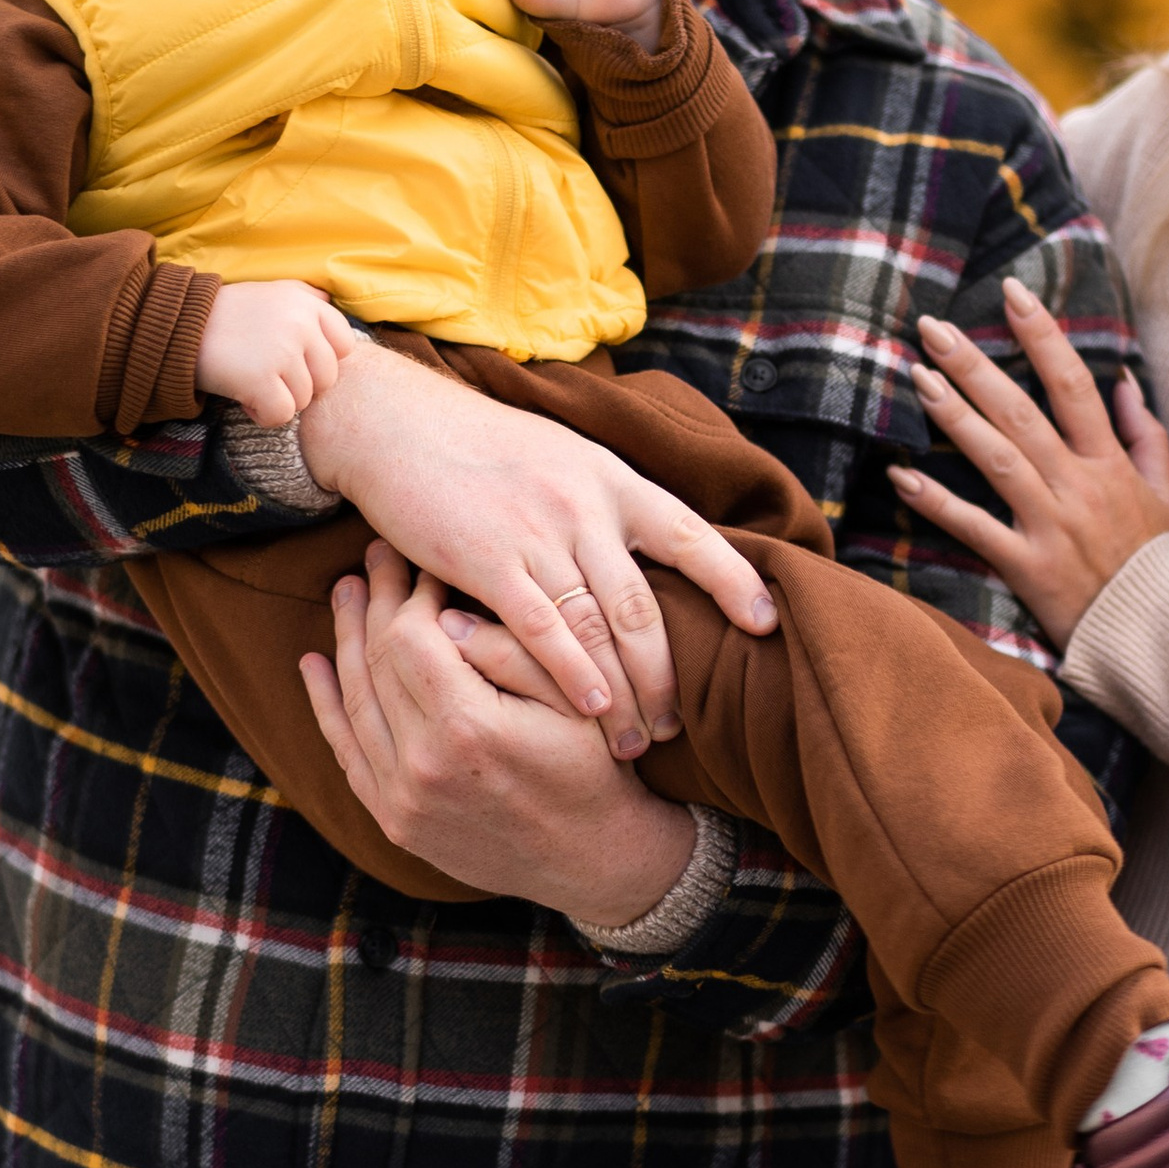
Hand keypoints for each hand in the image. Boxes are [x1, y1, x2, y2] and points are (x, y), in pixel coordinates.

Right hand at [192, 276, 355, 429]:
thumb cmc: (228, 313)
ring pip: (304, 401)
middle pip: (327, 379)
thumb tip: (330, 303)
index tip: (294, 361)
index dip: (321, 361)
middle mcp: (300, 325)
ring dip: (278, 400)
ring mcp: (282, 352)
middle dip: (299, 385)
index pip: (344, 346)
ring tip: (251, 380)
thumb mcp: (271, 291)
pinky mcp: (261, 379)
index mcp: (307, 304)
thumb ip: (305, 297)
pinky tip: (245, 398)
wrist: (180, 325)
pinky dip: (262, 414)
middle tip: (268, 374)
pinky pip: (282, 415)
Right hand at [296, 342, 777, 752]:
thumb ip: (606, 506)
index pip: (691, 534)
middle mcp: (586, 505)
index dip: (734, 580)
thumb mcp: (564, 460)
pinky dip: (572, 674)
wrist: (401, 425)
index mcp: (613, 480)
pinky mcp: (487, 559)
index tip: (767, 625)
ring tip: (638, 742)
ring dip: (625, 691)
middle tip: (678, 728)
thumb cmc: (484, 451)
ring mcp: (538, 532)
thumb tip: (654, 551)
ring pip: (600, 625)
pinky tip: (592, 711)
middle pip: (645, 604)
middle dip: (667, 674)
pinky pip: (542, 627)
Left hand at [301, 548, 702, 917]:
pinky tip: (314, 665)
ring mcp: (401, 799)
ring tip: (347, 593)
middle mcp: (422, 765)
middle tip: (377, 556)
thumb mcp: (575, 697)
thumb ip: (511, 650)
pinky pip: (346, 754)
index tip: (427, 564)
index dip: (412, 593)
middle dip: (377, 602)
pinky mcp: (393, 821)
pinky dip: (327, 705)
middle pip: (377, 662)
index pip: (411, 636)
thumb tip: (445, 614)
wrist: (591, 860)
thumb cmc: (593, 766)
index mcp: (468, 728)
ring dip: (345, 641)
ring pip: (355, 702)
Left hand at [886, 278, 1168, 642]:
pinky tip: (901, 476)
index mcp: (1110, 462)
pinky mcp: (1029, 567)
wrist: (1161, 634)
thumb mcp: (1166, 491)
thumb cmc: (1158, 562)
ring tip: (917, 378)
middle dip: (975, 365)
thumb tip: (1123, 380)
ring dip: (955, 417)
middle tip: (932, 327)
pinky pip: (976, 530)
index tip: (1011, 293)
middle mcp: (1079, 485)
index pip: (1073, 384)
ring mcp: (1052, 525)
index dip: (1042, 335)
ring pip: (998, 459)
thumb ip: (1146, 433)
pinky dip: (938, 504)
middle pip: (1021, 413)